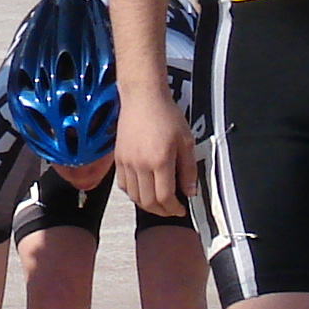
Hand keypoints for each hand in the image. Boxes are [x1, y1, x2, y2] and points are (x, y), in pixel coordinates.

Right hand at [115, 88, 194, 217]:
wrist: (143, 98)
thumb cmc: (165, 114)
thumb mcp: (186, 141)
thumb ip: (189, 169)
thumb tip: (190, 191)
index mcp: (160, 160)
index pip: (165, 197)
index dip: (174, 209)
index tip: (181, 210)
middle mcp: (141, 164)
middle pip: (148, 201)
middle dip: (161, 211)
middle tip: (171, 210)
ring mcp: (127, 162)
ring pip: (134, 196)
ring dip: (147, 204)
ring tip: (158, 202)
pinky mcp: (118, 159)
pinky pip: (123, 185)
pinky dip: (134, 193)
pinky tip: (143, 190)